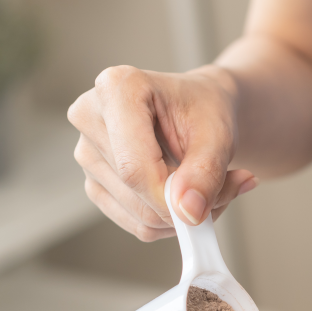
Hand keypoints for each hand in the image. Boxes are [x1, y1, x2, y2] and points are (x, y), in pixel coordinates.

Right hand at [67, 64, 257, 241]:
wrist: (198, 109)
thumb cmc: (204, 109)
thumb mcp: (219, 134)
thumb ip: (206, 172)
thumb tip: (188, 213)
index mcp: (117, 88)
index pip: (133, 167)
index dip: (169, 197)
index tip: (204, 205)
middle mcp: (90, 116)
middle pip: (133, 190)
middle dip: (184, 204)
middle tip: (224, 187)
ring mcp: (86, 152)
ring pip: (137, 213)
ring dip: (180, 215)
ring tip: (205, 187)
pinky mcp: (94, 182)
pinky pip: (134, 222)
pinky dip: (167, 221)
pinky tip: (183, 196)